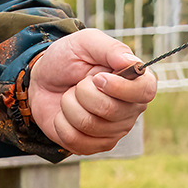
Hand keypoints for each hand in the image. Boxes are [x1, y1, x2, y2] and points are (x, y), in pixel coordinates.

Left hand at [26, 28, 157, 154]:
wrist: (42, 80)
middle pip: (110, 110)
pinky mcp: (94, 145)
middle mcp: (131, 108)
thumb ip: (110, 48)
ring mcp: (114, 130)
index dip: (120, 88)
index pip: (145, 91)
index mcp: (136, 81)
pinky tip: (64, 114)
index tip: (97, 78)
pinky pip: (76, 141)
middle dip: (82, 92)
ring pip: (89, 125)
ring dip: (69, 106)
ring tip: (70, 96)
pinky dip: (61, 124)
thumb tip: (132, 63)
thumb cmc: (67, 59)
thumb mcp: (86, 42)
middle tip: (78, 83)